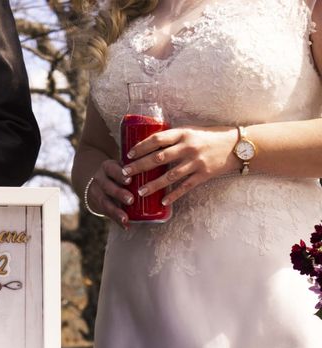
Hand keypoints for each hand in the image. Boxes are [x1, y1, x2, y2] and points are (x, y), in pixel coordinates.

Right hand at [86, 159, 133, 227]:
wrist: (98, 186)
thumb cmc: (119, 175)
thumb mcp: (122, 168)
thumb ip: (136, 168)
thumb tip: (161, 167)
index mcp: (107, 167)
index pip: (111, 169)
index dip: (119, 174)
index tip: (129, 180)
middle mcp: (99, 179)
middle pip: (107, 186)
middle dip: (119, 194)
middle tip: (131, 200)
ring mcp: (97, 193)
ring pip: (105, 202)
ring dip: (116, 211)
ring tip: (125, 218)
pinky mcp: (98, 206)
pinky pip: (107, 214)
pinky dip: (117, 220)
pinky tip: (125, 226)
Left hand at [122, 127, 239, 204]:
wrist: (238, 146)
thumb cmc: (210, 137)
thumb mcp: (191, 131)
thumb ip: (173, 137)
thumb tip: (149, 144)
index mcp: (183, 133)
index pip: (157, 139)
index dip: (141, 147)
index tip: (128, 154)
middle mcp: (188, 147)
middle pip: (159, 158)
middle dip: (140, 166)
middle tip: (125, 173)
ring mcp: (196, 162)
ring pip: (170, 175)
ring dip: (153, 185)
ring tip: (139, 191)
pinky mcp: (204, 175)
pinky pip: (185, 187)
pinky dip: (173, 195)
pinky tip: (163, 201)